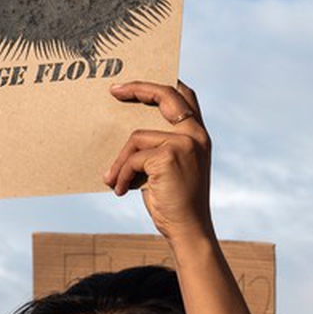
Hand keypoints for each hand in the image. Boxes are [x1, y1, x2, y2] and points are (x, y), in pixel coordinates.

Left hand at [104, 81, 213, 243]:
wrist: (188, 230)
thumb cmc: (175, 202)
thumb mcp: (170, 168)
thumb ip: (159, 146)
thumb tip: (127, 133)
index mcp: (199, 135)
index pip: (185, 96)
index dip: (162, 83)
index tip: (136, 83)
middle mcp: (196, 135)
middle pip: (165, 95)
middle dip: (137, 88)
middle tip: (113, 91)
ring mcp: (184, 144)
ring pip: (136, 137)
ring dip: (120, 161)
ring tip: (114, 180)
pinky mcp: (168, 157)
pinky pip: (132, 157)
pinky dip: (121, 174)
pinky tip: (120, 190)